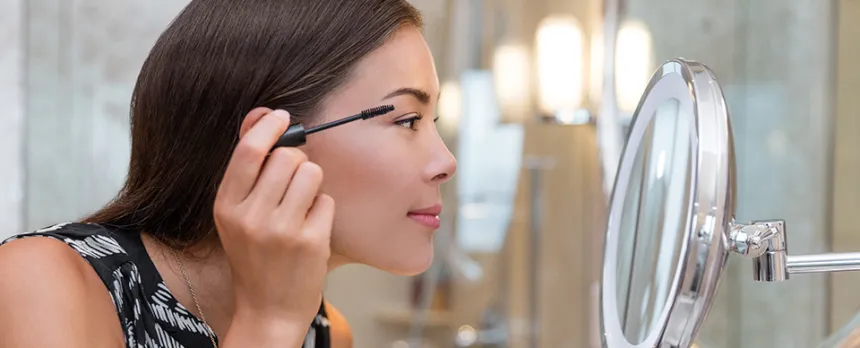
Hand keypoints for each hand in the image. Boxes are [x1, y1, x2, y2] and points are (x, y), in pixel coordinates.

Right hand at [213, 107, 333, 326]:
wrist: (268, 309)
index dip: (268, 126)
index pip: (249, 150)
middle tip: (293, 182)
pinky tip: (310, 229)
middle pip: (287, 157)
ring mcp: (281, 230)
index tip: (282, 117)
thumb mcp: (236, 214)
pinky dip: (323, 210)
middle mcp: (251, 216)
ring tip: (302, 206)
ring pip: (312, 173)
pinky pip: (327, 200)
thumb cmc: (254, 256)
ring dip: (313, 184)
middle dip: (297, 161)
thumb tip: (259, 114)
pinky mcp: (310, 241)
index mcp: (226, 206)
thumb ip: (247, 168)